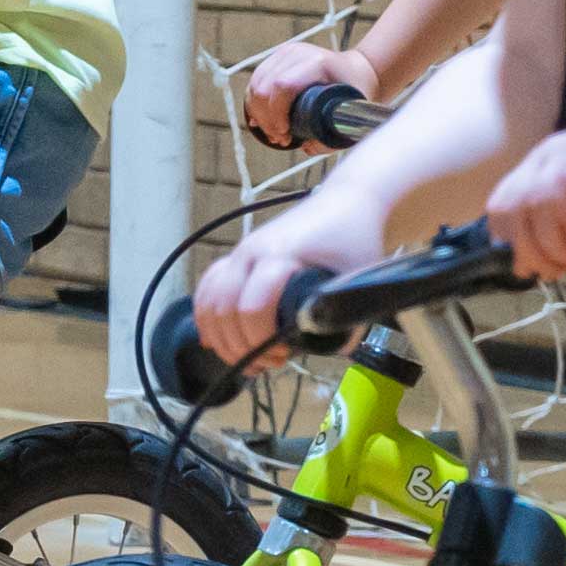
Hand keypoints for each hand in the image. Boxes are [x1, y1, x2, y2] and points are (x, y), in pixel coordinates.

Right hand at [192, 194, 390, 367]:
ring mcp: (240, 252)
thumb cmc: (354, 239)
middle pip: (223, 308)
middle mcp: (251, 252)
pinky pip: (207, 287)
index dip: (259, 339)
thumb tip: (333, 351)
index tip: (283, 356)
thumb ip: (348, 317)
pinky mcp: (237, 256)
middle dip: (239, 345)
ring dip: (220, 336)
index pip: (251, 306)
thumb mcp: (358, 278)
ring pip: (209, 300)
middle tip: (267, 363)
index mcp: (279, 256)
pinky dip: (207, 316)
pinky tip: (216, 339)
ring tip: (245, 357)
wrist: (347, 202)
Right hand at [236, 39, 370, 150]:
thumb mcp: (351, 116)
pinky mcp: (278, 56)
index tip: (285, 136)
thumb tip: (305, 147)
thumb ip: (332, 137)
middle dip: (266, 119)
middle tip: (280, 139)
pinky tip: (260, 119)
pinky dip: (254, 103)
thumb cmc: (357, 94)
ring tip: (273, 133)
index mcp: (318, 64)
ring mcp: (286, 52)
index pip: (283, 86)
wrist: (358, 69)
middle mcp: (299, 54)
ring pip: (256, 84)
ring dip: (258, 113)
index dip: (277, 114)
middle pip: (264, 87)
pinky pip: (256, 80)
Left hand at [488, 122, 565, 280]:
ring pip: (536, 204)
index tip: (531, 268)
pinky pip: (562, 184)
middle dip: (532, 252)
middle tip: (561, 273)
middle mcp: (549, 154)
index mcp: (542, 166)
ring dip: (558, 247)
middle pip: (513, 209)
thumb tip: (529, 267)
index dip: (509, 242)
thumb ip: (562, 231)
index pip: (501, 204)